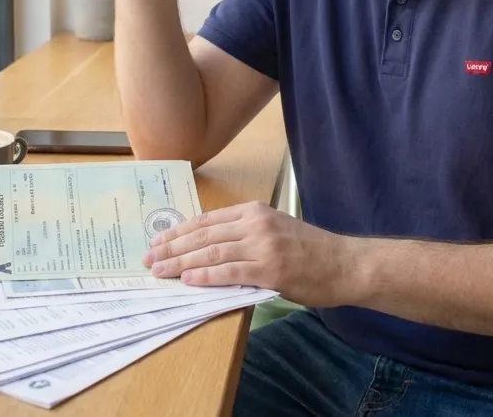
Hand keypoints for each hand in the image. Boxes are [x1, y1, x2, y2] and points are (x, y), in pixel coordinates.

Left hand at [141, 202, 355, 307]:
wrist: (344, 264)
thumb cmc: (310, 250)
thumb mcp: (275, 229)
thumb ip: (244, 234)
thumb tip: (207, 248)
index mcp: (254, 211)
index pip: (207, 221)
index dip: (179, 232)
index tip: (158, 241)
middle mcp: (256, 224)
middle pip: (203, 236)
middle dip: (172, 248)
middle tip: (149, 259)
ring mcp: (263, 246)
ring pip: (212, 253)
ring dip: (180, 264)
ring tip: (160, 271)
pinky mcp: (270, 269)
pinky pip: (230, 272)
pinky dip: (206, 277)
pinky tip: (188, 281)